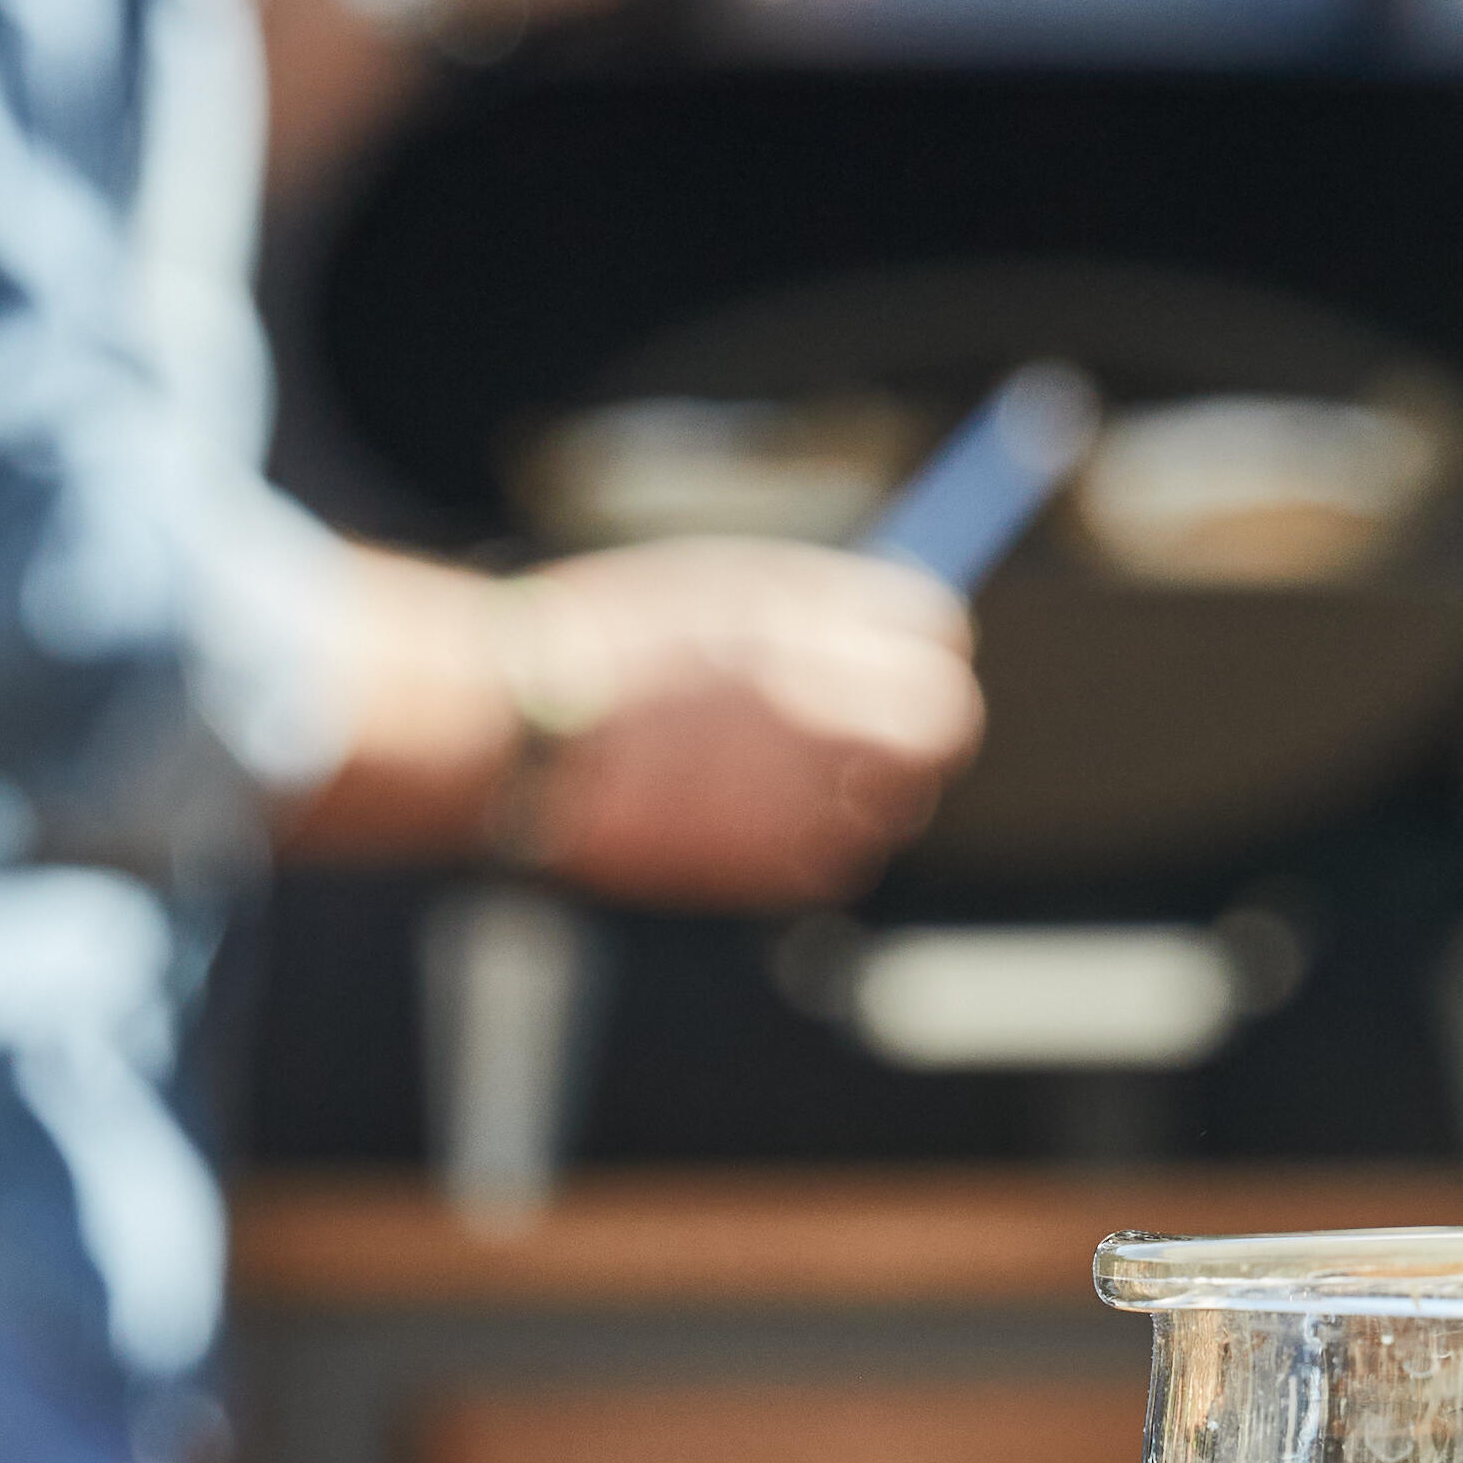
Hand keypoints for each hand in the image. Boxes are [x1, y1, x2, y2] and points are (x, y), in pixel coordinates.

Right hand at [511, 540, 982, 904]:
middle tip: (876, 719)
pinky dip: (811, 838)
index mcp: (819, 623)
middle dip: (919, 718)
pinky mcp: (781, 871)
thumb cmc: (604, 648)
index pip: (937, 629)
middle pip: (945, 721)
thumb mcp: (721, 590)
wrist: (516, 736)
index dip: (922, 638)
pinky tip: (740, 811)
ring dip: (864, 783)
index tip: (902, 649)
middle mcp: (835, 707)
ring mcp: (816, 797)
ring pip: (899, 799)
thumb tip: (901, 629)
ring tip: (773, 764)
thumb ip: (821, 608)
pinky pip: (838, 858)